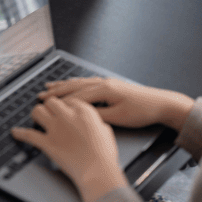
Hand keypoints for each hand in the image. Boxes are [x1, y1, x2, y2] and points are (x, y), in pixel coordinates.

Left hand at [11, 97, 125, 201]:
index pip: (69, 100)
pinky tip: (15, 132)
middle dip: (50, 106)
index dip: (65, 105)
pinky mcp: (47, 143)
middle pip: (51, 102)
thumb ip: (96, 122)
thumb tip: (92, 122)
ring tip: (36, 118)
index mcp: (83, 111)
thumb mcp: (106, 131)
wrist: (97, 171)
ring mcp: (55, 129)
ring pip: (38, 111)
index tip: (63, 109)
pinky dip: (20, 133)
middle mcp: (67, 116)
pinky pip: (29, 135)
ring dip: (36, 114)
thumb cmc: (104, 154)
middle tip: (50, 112)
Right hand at [39, 77, 194, 131]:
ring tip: (50, 86)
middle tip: (41, 94)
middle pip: (74, 86)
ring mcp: (107, 82)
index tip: (45, 103)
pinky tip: (71, 84)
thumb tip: (80, 116)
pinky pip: (87, 82)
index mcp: (104, 89)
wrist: (160, 103)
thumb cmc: (141, 111)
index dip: (59, 101)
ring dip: (63, 85)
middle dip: (56, 90)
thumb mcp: (118, 118)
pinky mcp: (110, 85)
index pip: (76, 96)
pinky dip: (75, 84)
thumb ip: (98, 116)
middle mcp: (103, 83)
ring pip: (79, 82)